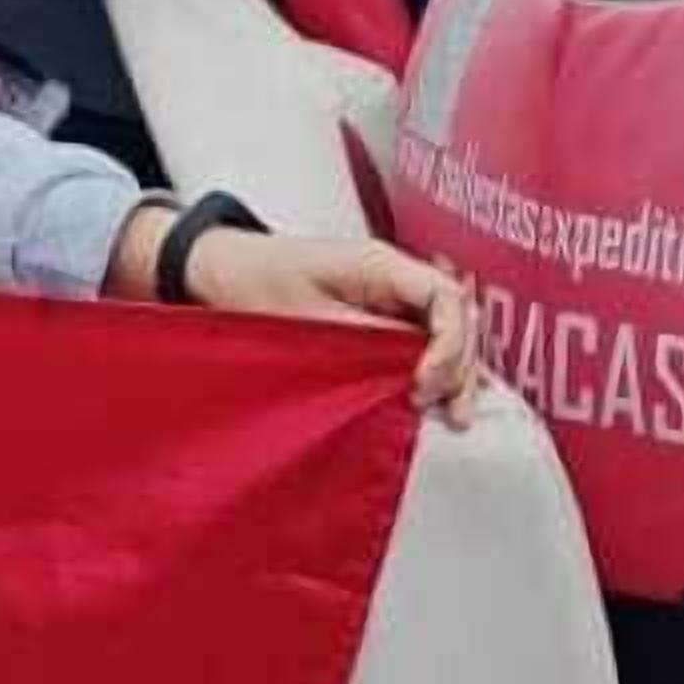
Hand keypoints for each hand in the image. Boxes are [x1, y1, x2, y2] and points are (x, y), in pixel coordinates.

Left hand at [112, 208, 484, 420]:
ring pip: (445, 335)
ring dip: (453, 375)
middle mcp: (395, 279)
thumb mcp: (307, 319)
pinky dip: (430, 374)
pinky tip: (428, 406)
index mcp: (380, 264)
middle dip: (462, 367)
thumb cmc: (255, 283)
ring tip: (451, 419)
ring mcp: (389, 300)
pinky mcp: (377, 322)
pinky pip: (419, 345)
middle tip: (450, 414)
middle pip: (458, 319)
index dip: (449, 343)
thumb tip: (412, 371)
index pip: (445, 296)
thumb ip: (364, 341)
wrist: (220, 270)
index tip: (423, 384)